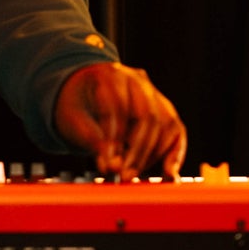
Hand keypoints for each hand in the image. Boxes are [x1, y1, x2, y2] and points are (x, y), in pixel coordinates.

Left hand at [53, 62, 185, 178]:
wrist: (82, 91)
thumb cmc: (76, 103)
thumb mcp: (72, 118)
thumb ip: (90, 139)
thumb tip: (110, 166)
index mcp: (109, 74)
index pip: (118, 106)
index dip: (115, 138)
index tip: (109, 164)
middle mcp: (136, 79)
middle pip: (147, 116)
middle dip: (137, 151)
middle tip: (124, 175)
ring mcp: (153, 93)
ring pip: (165, 125)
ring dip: (152, 156)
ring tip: (133, 176)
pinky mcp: (165, 109)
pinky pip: (176, 131)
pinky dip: (174, 154)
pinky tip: (168, 175)